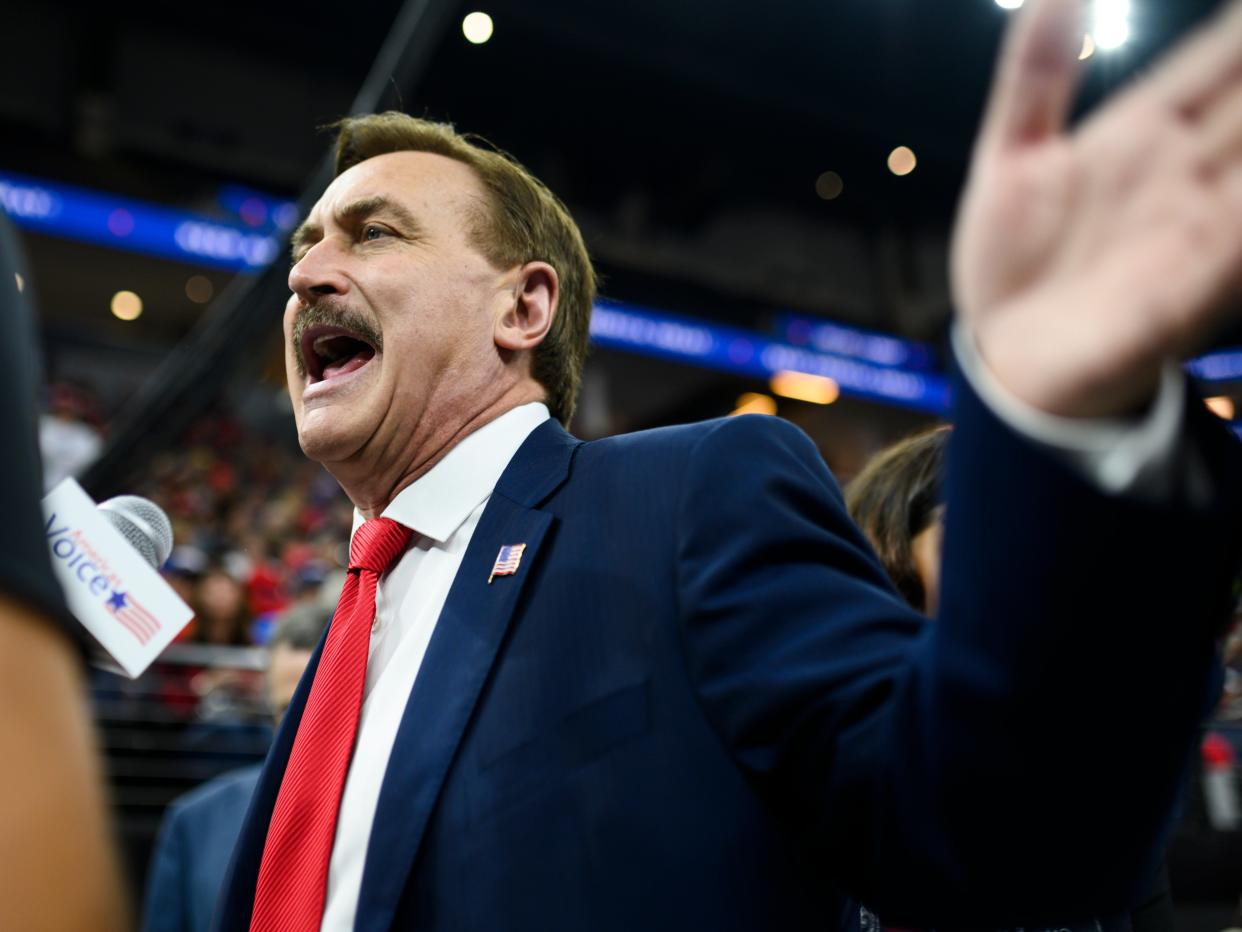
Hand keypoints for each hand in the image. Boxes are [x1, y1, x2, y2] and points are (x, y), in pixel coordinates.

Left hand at [952, 0, 1241, 417]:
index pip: (1214, 59)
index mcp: (1141, 131)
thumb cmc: (1013, 260)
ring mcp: (1196, 223)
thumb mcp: (1010, 158)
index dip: (1240, 25)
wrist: (1006, 357)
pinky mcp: (1195, 283)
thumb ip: (1034, 78)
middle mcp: (1184, 169)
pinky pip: (1241, 236)